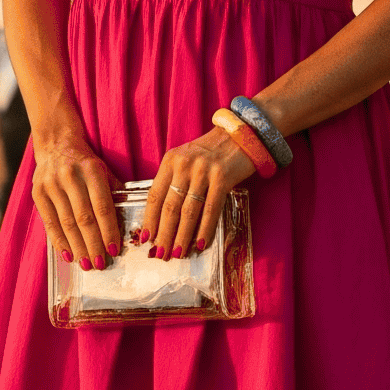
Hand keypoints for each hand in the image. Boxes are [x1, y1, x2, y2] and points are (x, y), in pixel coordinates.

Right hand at [29, 131, 121, 268]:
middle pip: (84, 218)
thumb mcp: (103, 171)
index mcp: (92, 171)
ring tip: (86, 264)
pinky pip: (49, 222)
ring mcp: (51, 185)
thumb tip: (127, 224)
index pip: (102, 206)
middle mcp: (70, 177)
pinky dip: (59, 241)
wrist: (56, 144)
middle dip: (94, 244)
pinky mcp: (38, 193)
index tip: (115, 250)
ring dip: (77, 247)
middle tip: (101, 264)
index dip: (109, 230)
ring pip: (66, 223)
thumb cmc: (85, 163)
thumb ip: (115, 194)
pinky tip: (68, 255)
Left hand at [143, 128, 253, 260]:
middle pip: (170, 206)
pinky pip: (211, 209)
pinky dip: (205, 229)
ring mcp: (204, 171)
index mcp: (170, 161)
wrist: (243, 135)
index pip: (155, 195)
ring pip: (188, 211)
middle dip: (164, 234)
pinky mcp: (223, 178)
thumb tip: (164, 218)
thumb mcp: (187, 160)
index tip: (146, 238)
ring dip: (182, 236)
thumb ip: (174, 181)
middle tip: (160, 254)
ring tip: (177, 253)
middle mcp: (185, 165)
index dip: (150, 219)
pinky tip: (200, 244)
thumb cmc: (212, 152)